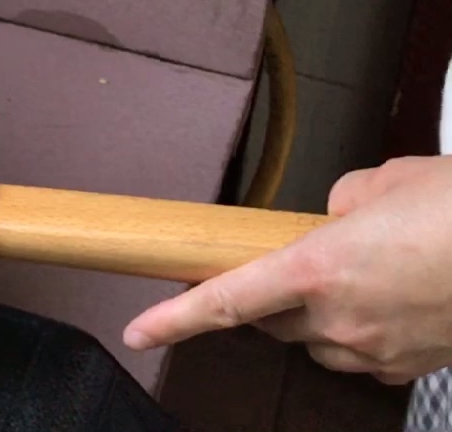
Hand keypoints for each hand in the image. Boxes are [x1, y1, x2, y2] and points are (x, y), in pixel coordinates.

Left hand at [123, 155, 451, 384]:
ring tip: (368, 272)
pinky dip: (364, 328)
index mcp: (318, 268)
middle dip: (271, 296)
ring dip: (319, 314)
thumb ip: (344, 200)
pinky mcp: (410, 367)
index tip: (137, 332)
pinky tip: (397, 296)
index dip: (175, 319)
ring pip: (317, 339)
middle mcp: (340, 317)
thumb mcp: (387, 181)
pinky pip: (364, 353)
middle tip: (299, 262)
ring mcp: (377, 348)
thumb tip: (338, 214)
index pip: (227, 301)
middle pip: (272, 320)